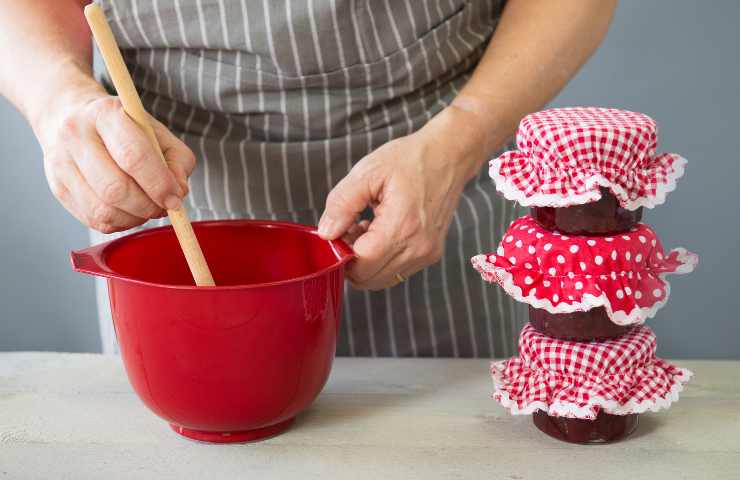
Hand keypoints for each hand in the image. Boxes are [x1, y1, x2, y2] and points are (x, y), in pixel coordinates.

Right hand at [34, 76, 194, 233]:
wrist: (72, 117)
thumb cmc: (124, 128)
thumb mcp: (157, 132)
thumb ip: (177, 160)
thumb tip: (178, 192)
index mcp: (106, 114)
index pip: (134, 156)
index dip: (159, 184)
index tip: (175, 198)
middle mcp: (76, 135)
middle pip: (116, 188)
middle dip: (148, 206)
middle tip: (164, 207)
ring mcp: (61, 163)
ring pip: (103, 210)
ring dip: (135, 218)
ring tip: (147, 208)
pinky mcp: (57, 187)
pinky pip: (94, 220)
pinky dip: (120, 223)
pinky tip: (129, 211)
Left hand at [318, 106, 486, 289]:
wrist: (449, 155)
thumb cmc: (411, 159)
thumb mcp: (367, 172)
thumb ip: (341, 204)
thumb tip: (327, 233)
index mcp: (402, 227)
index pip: (361, 265)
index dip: (341, 253)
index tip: (338, 232)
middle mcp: (418, 247)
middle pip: (369, 279)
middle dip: (352, 260)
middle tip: (349, 230)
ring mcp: (426, 253)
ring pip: (381, 279)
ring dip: (366, 261)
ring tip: (365, 229)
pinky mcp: (430, 254)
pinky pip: (396, 271)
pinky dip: (382, 259)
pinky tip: (379, 232)